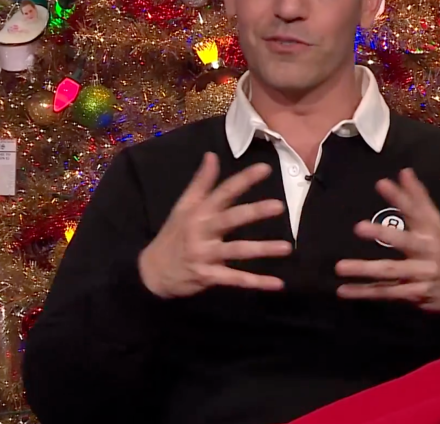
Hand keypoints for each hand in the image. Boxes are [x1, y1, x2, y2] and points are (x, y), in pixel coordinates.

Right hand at [138, 152, 290, 298]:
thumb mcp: (183, 206)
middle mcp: (202, 231)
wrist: (152, 272)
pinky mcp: (208, 276)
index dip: (244, 180)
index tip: (266, 169)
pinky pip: (235, 279)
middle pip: (231, 219)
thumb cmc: (174, 235)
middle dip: (254, 212)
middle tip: (279, 206)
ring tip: (287, 247)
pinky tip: (277, 283)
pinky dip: (256, 282)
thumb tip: (212, 155)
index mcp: (199, 211)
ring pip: (237, 250)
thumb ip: (201, 182)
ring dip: (262, 250)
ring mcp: (205, 255)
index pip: (224, 192)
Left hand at [335, 168, 439, 313]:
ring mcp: (421, 275)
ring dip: (364, 269)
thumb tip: (405, 171)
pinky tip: (343, 291)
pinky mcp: (413, 294)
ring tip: (340, 266)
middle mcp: (427, 252)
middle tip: (359, 227)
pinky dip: (364, 292)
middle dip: (383, 234)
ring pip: (390, 271)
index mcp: (431, 232)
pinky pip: (385, 292)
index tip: (381, 183)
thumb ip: (418, 198)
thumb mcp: (433, 224)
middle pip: (404, 242)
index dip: (399, 197)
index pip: (415, 211)